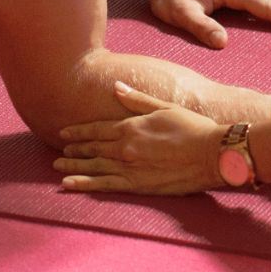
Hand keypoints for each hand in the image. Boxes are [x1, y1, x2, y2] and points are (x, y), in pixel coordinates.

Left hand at [55, 83, 225, 193]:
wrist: (211, 154)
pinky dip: (84, 183)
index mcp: (131, 126)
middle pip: (93, 147)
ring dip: (74, 165)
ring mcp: (128, 167)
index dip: (79, 131)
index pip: (97, 128)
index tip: (64, 132)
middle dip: (75, 148)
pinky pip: (103, 185)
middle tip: (61, 150)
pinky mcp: (136, 185)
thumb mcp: (165, 107)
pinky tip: (68, 183)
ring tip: (58, 165)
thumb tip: (116, 86)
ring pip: (93, 166)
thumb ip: (137, 99)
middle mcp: (125, 147)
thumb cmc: (193, 127)